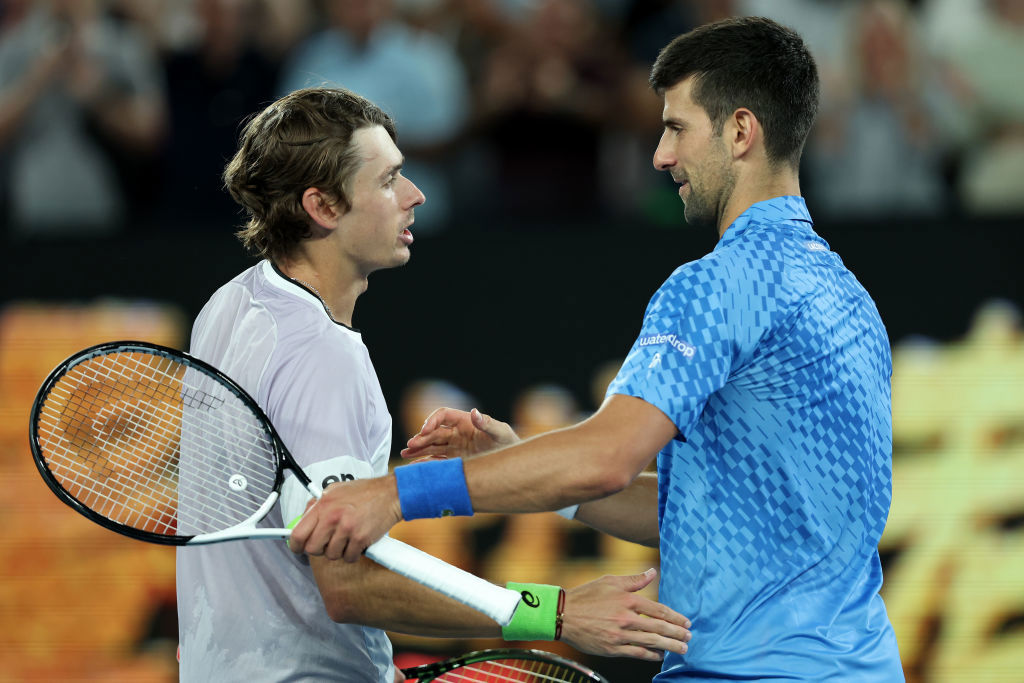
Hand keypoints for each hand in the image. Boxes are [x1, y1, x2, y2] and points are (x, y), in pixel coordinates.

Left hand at [288, 475, 401, 561]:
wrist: (391, 494)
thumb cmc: (365, 492)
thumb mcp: (335, 490)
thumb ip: (318, 504)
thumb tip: (303, 518)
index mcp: (323, 505)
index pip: (298, 534)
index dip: (295, 546)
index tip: (298, 549)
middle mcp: (332, 517)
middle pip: (312, 549)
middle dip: (319, 549)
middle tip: (328, 542)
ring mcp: (346, 529)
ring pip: (331, 555)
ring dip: (338, 551)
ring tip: (346, 539)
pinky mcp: (360, 538)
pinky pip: (348, 557)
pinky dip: (352, 554)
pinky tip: (357, 543)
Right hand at [401, 407, 518, 459]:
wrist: (512, 462)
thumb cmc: (509, 443)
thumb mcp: (501, 432)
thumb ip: (488, 424)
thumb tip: (475, 413)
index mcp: (465, 421)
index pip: (443, 415)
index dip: (432, 420)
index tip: (425, 430)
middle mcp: (457, 433)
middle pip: (434, 432)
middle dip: (421, 438)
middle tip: (410, 446)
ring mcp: (454, 447)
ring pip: (432, 446)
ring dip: (418, 449)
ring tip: (405, 455)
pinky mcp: (454, 460)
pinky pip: (437, 460)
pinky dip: (425, 462)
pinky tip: (415, 466)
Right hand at [560, 568, 690, 661]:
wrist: (563, 614)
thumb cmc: (586, 595)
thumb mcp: (610, 581)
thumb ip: (634, 580)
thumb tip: (653, 572)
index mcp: (628, 600)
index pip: (658, 610)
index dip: (675, 617)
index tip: (686, 622)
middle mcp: (626, 618)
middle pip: (659, 628)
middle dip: (677, 633)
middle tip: (689, 637)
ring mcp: (620, 635)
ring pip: (651, 642)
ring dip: (670, 646)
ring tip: (682, 648)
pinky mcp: (612, 648)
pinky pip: (637, 653)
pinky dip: (651, 655)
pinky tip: (660, 655)